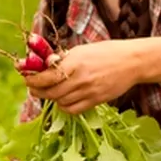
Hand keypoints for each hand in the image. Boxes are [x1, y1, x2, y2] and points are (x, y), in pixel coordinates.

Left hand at [25, 39, 143, 114]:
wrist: (132, 61)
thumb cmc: (106, 52)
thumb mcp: (81, 50)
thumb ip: (63, 59)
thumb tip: (43, 65)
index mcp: (74, 63)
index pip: (46, 77)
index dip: (32, 80)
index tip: (27, 79)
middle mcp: (80, 79)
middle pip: (50, 93)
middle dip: (37, 91)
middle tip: (33, 88)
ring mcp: (88, 92)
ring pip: (60, 102)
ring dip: (51, 98)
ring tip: (50, 91)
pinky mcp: (96, 101)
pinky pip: (72, 110)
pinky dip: (64, 106)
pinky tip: (64, 99)